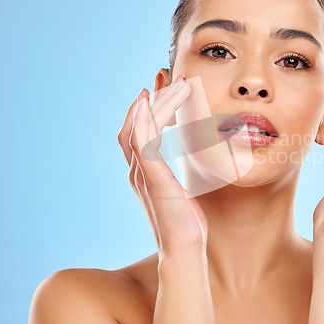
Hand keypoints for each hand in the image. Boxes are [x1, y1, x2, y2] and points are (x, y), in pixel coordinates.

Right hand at [117, 76, 208, 255]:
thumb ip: (176, 172)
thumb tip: (188, 156)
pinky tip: (148, 100)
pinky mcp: (151, 177)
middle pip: (135, 123)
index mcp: (144, 171)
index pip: (139, 130)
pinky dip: (140, 118)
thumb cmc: (187, 221)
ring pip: (139, 126)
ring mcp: (141, 173)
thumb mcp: (182, 189)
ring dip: (155, 101)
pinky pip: (140, 141)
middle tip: (170, 76)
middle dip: (152, 98)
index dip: (147, 107)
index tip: (161, 86)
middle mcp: (137, 169)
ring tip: (175, 82)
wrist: (185, 247)